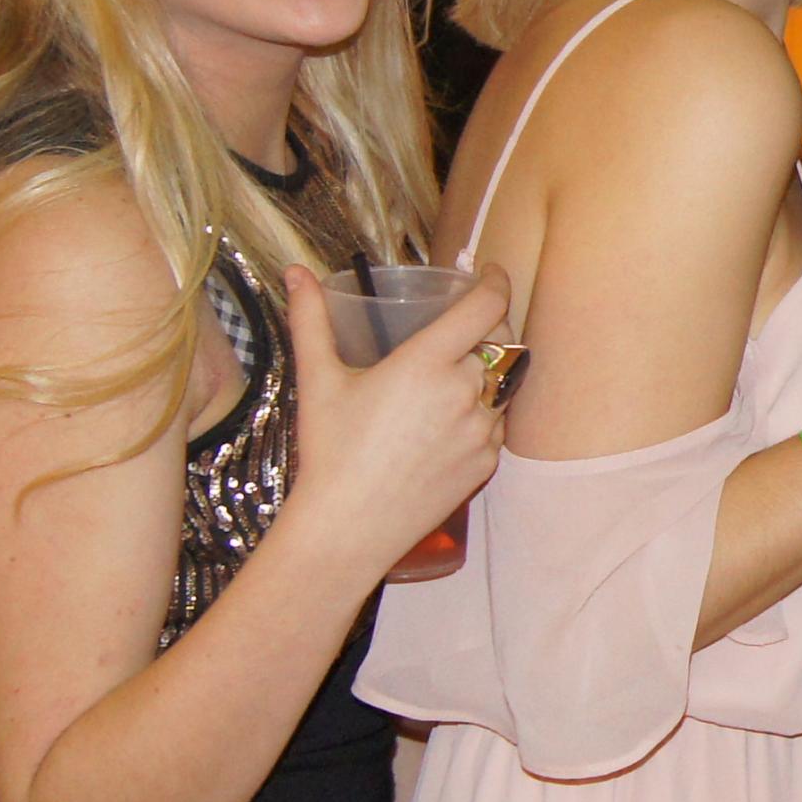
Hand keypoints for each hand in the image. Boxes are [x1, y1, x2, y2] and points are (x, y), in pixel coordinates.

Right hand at [277, 264, 510, 566]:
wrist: (348, 529)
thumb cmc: (330, 452)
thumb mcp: (318, 381)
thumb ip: (311, 320)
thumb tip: (295, 273)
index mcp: (427, 363)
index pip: (486, 306)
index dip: (494, 282)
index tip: (487, 273)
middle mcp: (464, 393)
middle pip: (501, 340)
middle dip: (489, 324)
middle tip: (466, 322)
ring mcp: (481, 430)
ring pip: (506, 382)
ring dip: (491, 369)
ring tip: (460, 369)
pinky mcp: (486, 463)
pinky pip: (499, 423)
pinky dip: (486, 411)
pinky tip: (454, 417)